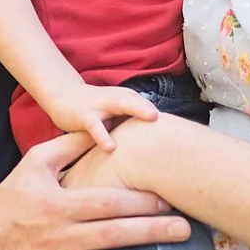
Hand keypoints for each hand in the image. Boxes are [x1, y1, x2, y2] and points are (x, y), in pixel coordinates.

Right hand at [0, 130, 189, 249]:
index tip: (168, 199)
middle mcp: (61, 235)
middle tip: (184, 231)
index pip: (105, 202)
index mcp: (60, 204)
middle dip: (149, 232)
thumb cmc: (13, 197)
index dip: (137, 200)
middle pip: (110, 233)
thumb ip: (69, 145)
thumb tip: (104, 128)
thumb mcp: (35, 163)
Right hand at [43, 82, 159, 152]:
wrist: (65, 98)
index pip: (150, 108)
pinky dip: (103, 136)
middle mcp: (118, 99)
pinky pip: (95, 126)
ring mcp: (101, 106)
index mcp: (129, 99)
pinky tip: (111, 148)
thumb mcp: (119, 116)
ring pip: (120, 104)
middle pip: (138, 102)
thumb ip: (137, 128)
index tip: (184, 134)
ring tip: (153, 118)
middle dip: (153, 107)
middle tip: (169, 116)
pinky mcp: (84, 116)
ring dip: (137, 109)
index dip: (167, 120)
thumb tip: (164, 150)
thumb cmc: (98, 111)